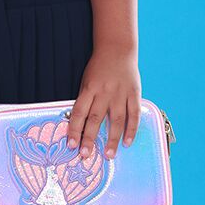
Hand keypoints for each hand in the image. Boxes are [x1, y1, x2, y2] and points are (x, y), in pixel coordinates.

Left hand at [66, 44, 141, 159]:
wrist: (117, 49)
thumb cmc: (98, 67)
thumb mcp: (86, 80)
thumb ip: (85, 100)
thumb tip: (78, 124)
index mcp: (89, 89)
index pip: (79, 112)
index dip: (74, 130)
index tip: (71, 145)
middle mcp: (104, 92)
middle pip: (95, 119)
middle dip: (90, 138)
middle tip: (86, 155)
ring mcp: (120, 94)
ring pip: (116, 120)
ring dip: (113, 139)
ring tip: (109, 155)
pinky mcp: (134, 93)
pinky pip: (133, 114)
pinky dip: (132, 129)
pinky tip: (128, 142)